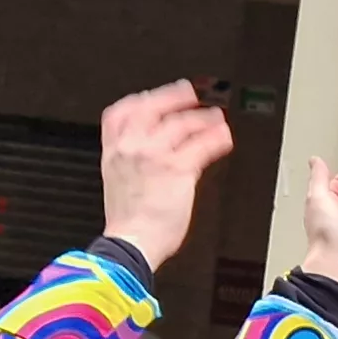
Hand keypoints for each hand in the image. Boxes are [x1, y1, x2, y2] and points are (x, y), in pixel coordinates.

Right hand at [98, 83, 236, 270]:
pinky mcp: (178, 169)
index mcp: (114, 152)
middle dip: (173, 97)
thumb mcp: (118, 183)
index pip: (119, 113)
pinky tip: (224, 138)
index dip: (139, 100)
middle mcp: (132, 148)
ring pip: (181, 125)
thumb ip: (131, 163)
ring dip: (202, 118)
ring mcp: (155, 157)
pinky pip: (201, 146)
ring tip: (215, 119)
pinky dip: (216, 139)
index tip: (154, 96)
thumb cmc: (128, 223)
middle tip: (190, 94)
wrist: (131, 244)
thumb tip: (150, 155)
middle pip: (151, 108)